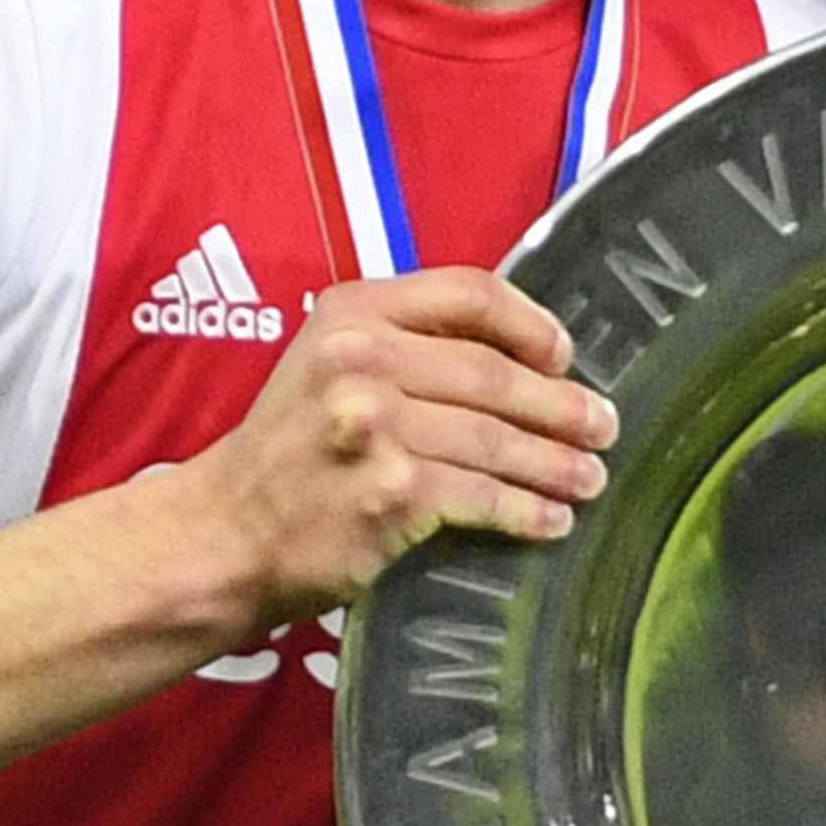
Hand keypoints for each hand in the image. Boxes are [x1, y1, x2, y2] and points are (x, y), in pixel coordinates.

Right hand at [198, 267, 614, 621]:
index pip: (470, 294)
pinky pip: (482, 498)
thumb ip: (406, 343)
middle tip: (603, 426)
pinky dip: (526, 512)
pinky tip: (551, 521)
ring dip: (556, 464)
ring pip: (496, 441)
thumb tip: (524, 360)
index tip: (564, 356)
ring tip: (591, 478)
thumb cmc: (287, 448)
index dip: (531, 324)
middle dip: (561, 406)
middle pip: (494, 374)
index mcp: (352, 313)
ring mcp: (376, 429)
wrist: (222, 531)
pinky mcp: (391, 495)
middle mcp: (363, 361)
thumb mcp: (328, 362)